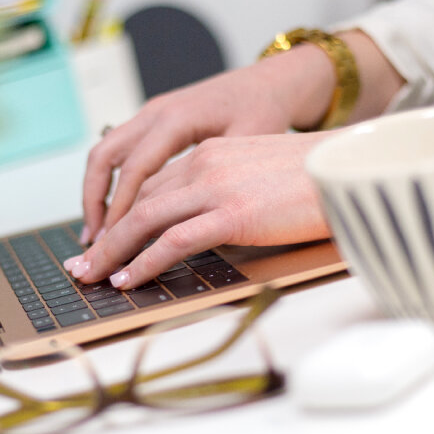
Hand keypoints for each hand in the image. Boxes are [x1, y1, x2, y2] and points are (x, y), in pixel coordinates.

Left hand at [65, 131, 336, 287]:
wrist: (350, 170)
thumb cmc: (316, 178)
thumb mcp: (262, 175)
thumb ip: (230, 190)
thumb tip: (212, 224)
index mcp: (213, 153)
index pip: (153, 186)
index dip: (123, 215)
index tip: (105, 238)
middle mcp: (206, 165)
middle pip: (140, 202)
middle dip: (107, 236)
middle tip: (83, 263)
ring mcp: (216, 187)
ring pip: (145, 220)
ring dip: (113, 252)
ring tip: (92, 277)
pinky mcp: (232, 213)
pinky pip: (173, 241)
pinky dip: (143, 263)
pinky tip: (128, 280)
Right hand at [80, 48, 336, 243]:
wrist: (268, 83)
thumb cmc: (263, 110)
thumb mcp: (248, 145)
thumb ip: (217, 178)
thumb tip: (192, 223)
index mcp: (177, 118)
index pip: (136, 169)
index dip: (121, 209)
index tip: (114, 242)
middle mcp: (156, 112)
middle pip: (105, 157)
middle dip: (94, 202)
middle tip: (96, 243)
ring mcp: (151, 114)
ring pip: (105, 152)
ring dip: (96, 192)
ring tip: (99, 234)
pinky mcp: (154, 121)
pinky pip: (120, 151)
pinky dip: (111, 181)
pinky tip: (117, 211)